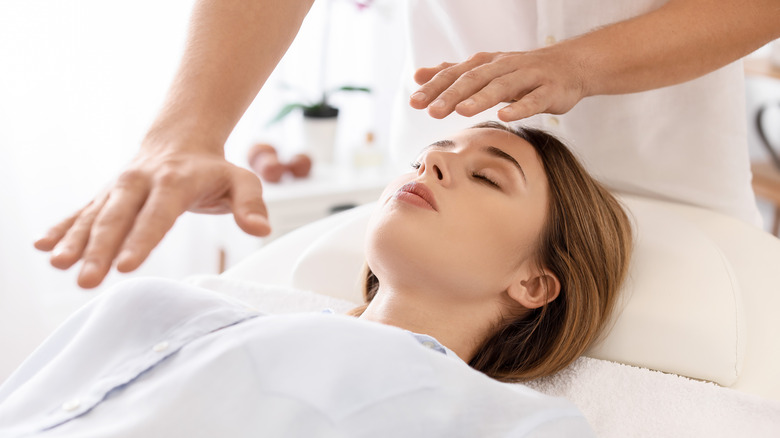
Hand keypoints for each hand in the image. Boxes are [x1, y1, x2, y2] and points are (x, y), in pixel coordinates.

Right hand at [34, 148, 270, 287]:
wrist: (180, 139)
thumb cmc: (214, 169)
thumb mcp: (242, 180)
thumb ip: (251, 203)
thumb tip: (260, 229)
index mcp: (175, 181)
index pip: (157, 215)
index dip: (141, 240)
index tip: (126, 266)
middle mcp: (140, 183)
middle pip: (118, 218)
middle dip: (100, 250)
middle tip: (88, 280)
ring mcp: (119, 188)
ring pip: (94, 216)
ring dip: (75, 241)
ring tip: (57, 264)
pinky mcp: (106, 195)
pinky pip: (82, 211)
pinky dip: (63, 227)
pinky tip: (42, 245)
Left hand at [408, 49, 586, 121]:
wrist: (571, 65)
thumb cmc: (523, 71)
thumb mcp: (485, 70)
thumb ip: (453, 74)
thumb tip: (419, 76)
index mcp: (487, 64)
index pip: (456, 74)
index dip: (435, 87)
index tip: (415, 102)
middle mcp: (505, 67)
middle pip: (475, 80)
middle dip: (452, 94)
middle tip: (431, 110)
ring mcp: (528, 77)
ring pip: (502, 87)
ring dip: (481, 98)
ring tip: (462, 111)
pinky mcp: (550, 90)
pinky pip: (534, 99)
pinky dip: (520, 107)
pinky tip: (505, 117)